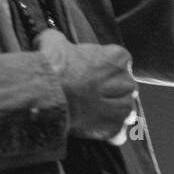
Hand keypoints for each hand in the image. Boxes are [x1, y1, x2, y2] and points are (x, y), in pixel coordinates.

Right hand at [34, 28, 138, 145]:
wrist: (46, 94)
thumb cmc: (52, 66)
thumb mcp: (54, 41)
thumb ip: (61, 41)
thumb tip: (53, 40)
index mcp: (117, 57)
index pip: (120, 61)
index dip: (106, 68)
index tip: (94, 73)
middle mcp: (126, 81)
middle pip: (126, 86)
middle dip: (113, 91)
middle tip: (93, 95)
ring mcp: (122, 106)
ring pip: (126, 110)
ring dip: (114, 112)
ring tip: (97, 114)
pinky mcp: (113, 127)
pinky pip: (119, 133)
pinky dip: (110, 133)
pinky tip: (98, 130)